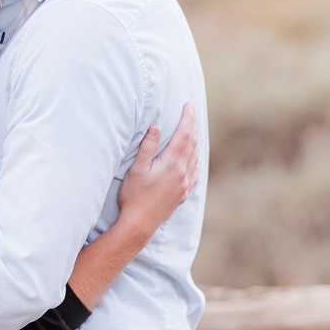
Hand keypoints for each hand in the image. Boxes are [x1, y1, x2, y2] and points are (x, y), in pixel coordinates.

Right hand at [115, 103, 199, 236]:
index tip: (188, 105)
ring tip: (193, 129)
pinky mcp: (183, 193)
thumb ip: (147, 147)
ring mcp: (184, 183)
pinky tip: (194, 158)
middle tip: (192, 111)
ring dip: (195, 140)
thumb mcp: (136, 169)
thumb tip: (156, 126)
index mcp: (171, 163)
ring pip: (195, 156)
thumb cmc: (134, 196)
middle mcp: (182, 172)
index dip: (187, 118)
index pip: (184, 134)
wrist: (139, 224)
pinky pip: (195, 172)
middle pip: (192, 143)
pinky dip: (195, 159)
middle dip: (192, 125)